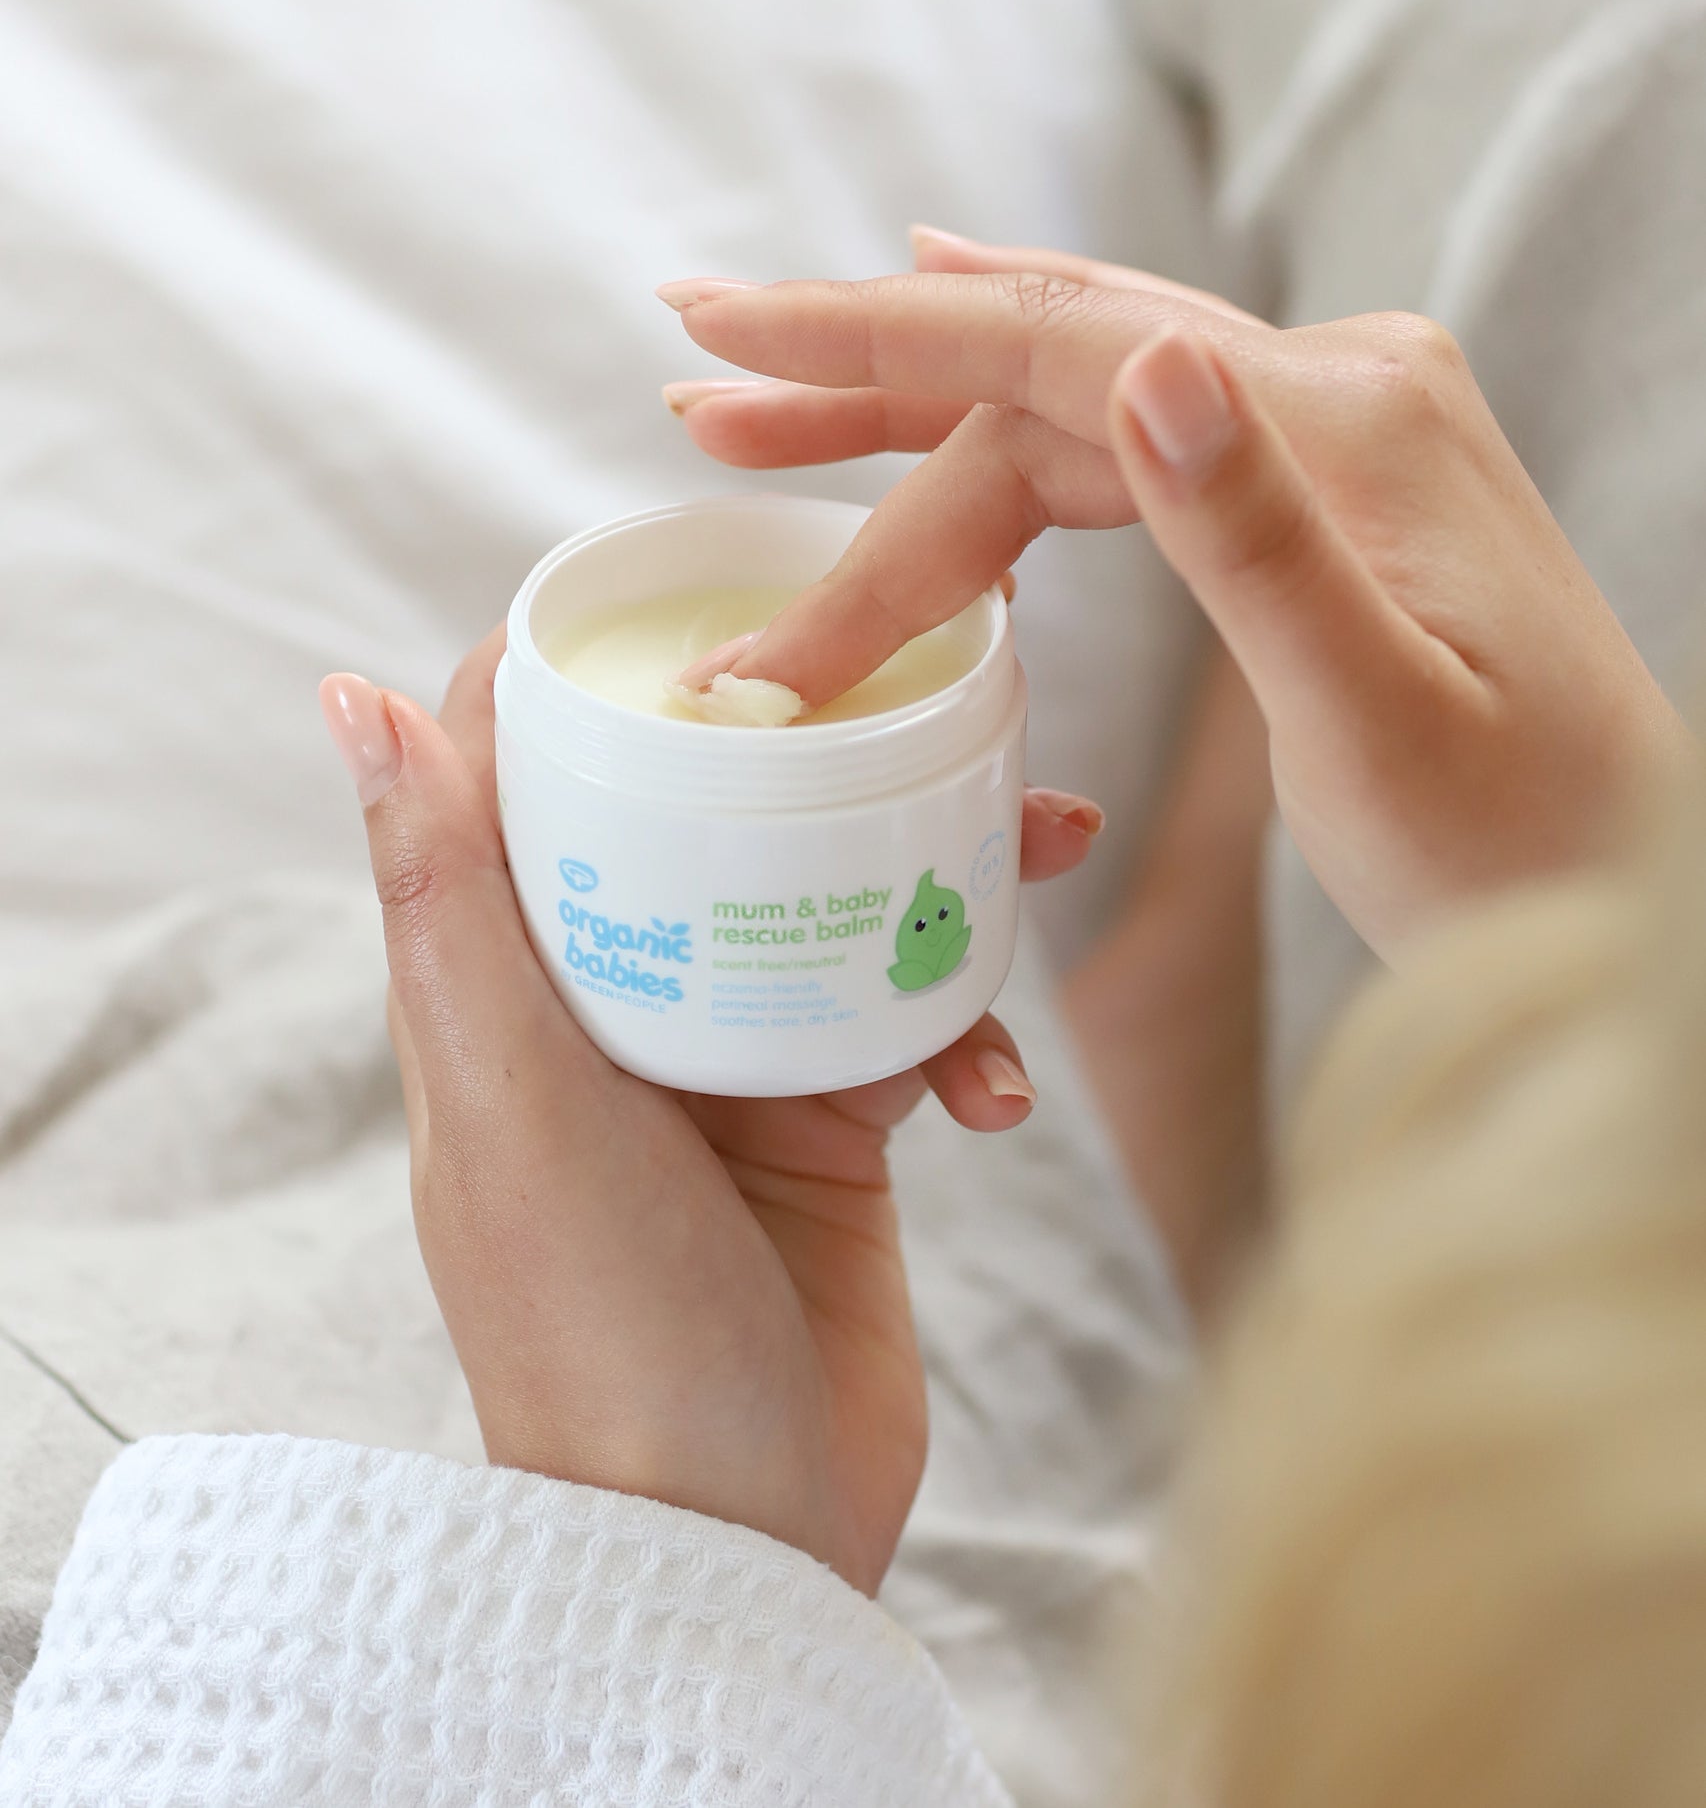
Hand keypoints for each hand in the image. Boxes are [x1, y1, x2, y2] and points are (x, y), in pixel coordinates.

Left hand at [318, 631, 1100, 1595]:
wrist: (738, 1532)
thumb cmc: (601, 1329)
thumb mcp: (514, 1102)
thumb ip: (448, 906)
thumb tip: (354, 692)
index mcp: (514, 990)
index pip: (525, 778)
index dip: (591, 669)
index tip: (695, 580)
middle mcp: (619, 1011)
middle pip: (709, 820)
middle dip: (822, 751)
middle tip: (930, 687)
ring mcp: (732, 1066)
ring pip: (838, 906)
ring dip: (940, 871)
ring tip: (1053, 840)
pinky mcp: (833, 1128)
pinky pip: (916, 1025)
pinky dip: (974, 1035)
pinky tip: (1010, 1092)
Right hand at [659, 234, 1689, 953]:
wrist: (1628, 881)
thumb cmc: (1519, 845)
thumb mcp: (1384, 720)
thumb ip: (1261, 542)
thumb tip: (1153, 366)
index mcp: (1339, 428)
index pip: (1057, 357)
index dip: (873, 349)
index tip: (720, 344)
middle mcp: (1334, 390)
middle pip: (1044, 365)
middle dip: (859, 387)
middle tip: (697, 391)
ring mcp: (1327, 427)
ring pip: (1072, 397)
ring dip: (914, 414)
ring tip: (762, 420)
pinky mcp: (1314, 481)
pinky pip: (1131, 427)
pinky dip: (1018, 413)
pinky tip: (952, 372)